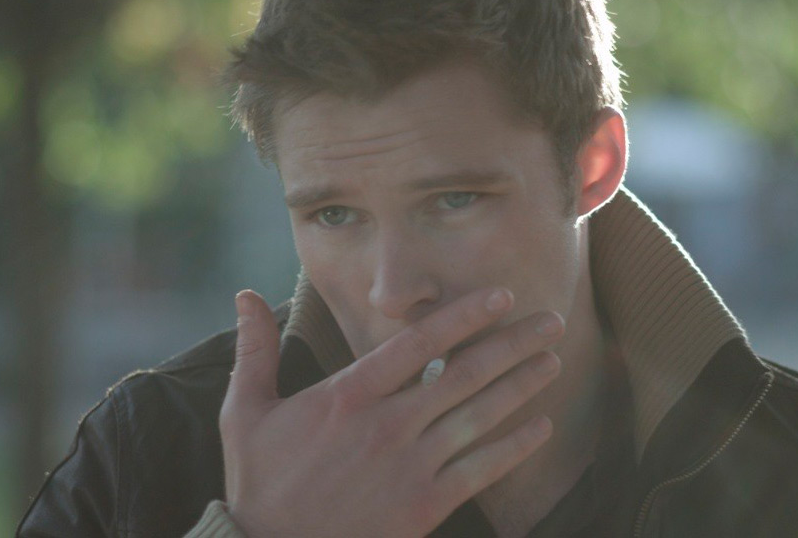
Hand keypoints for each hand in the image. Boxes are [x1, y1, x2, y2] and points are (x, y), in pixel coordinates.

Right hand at [220, 287, 562, 537]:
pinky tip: (540, 427)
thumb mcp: (246, 410)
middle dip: (513, 343)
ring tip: (553, 361)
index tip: (500, 296)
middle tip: (550, 321)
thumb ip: (255, 349)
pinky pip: (480, 469)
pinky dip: (514, 447)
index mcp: (350, 394)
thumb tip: (244, 294)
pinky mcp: (424, 504)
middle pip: (465, 373)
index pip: (419, 342)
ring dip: (522, 386)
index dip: (465, 316)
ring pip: (480, 415)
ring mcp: (411, 464)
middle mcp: (389, 423)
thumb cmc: (260, 479)